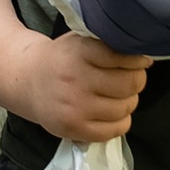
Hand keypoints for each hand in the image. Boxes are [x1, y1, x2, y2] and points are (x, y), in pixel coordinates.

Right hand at [18, 34, 147, 146]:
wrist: (28, 82)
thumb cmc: (61, 60)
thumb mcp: (78, 40)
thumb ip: (106, 43)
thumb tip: (141, 52)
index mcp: (77, 52)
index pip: (121, 56)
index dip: (138, 59)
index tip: (142, 60)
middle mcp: (74, 80)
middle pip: (130, 83)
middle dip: (137, 80)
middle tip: (131, 77)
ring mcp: (74, 107)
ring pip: (125, 107)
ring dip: (129, 100)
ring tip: (119, 95)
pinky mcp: (74, 128)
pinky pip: (116, 129)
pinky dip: (121, 121)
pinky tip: (112, 112)